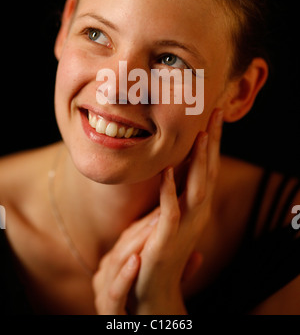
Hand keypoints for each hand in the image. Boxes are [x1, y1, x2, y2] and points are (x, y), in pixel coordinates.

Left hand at [92, 108, 222, 314]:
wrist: (153, 288)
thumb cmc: (160, 248)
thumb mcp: (170, 214)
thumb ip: (173, 191)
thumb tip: (170, 166)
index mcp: (197, 205)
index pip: (207, 166)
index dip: (212, 141)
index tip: (214, 114)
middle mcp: (197, 212)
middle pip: (208, 170)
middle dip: (213, 141)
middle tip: (217, 112)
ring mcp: (185, 225)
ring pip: (197, 187)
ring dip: (200, 161)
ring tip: (201, 135)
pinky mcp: (167, 239)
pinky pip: (171, 211)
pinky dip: (170, 190)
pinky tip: (166, 172)